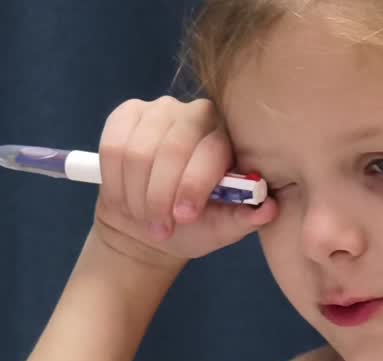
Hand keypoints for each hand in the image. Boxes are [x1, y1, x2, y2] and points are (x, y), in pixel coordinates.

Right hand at [90, 96, 278, 268]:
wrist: (150, 228)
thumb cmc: (194, 227)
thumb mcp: (221, 229)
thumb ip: (244, 218)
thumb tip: (269, 208)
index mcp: (230, 139)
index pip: (212, 150)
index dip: (194, 184)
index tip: (184, 217)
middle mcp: (200, 114)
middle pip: (173, 147)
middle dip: (160, 195)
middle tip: (160, 228)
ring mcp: (162, 110)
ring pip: (138, 151)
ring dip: (137, 195)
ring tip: (144, 219)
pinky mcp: (128, 114)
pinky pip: (113, 146)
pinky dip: (115, 180)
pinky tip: (124, 199)